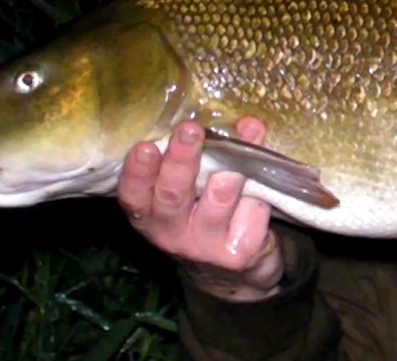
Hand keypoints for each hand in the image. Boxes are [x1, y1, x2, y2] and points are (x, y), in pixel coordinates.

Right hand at [117, 117, 283, 301]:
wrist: (233, 274)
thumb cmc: (206, 216)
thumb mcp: (190, 194)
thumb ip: (200, 159)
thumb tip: (238, 122)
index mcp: (149, 215)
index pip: (134, 194)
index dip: (138, 171)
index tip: (146, 146)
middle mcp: (171, 234)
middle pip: (173, 194)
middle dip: (182, 159)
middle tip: (191, 130)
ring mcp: (204, 247)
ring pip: (217, 199)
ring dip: (230, 171)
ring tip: (241, 147)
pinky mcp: (238, 254)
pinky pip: (251, 211)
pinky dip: (259, 192)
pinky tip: (262, 185)